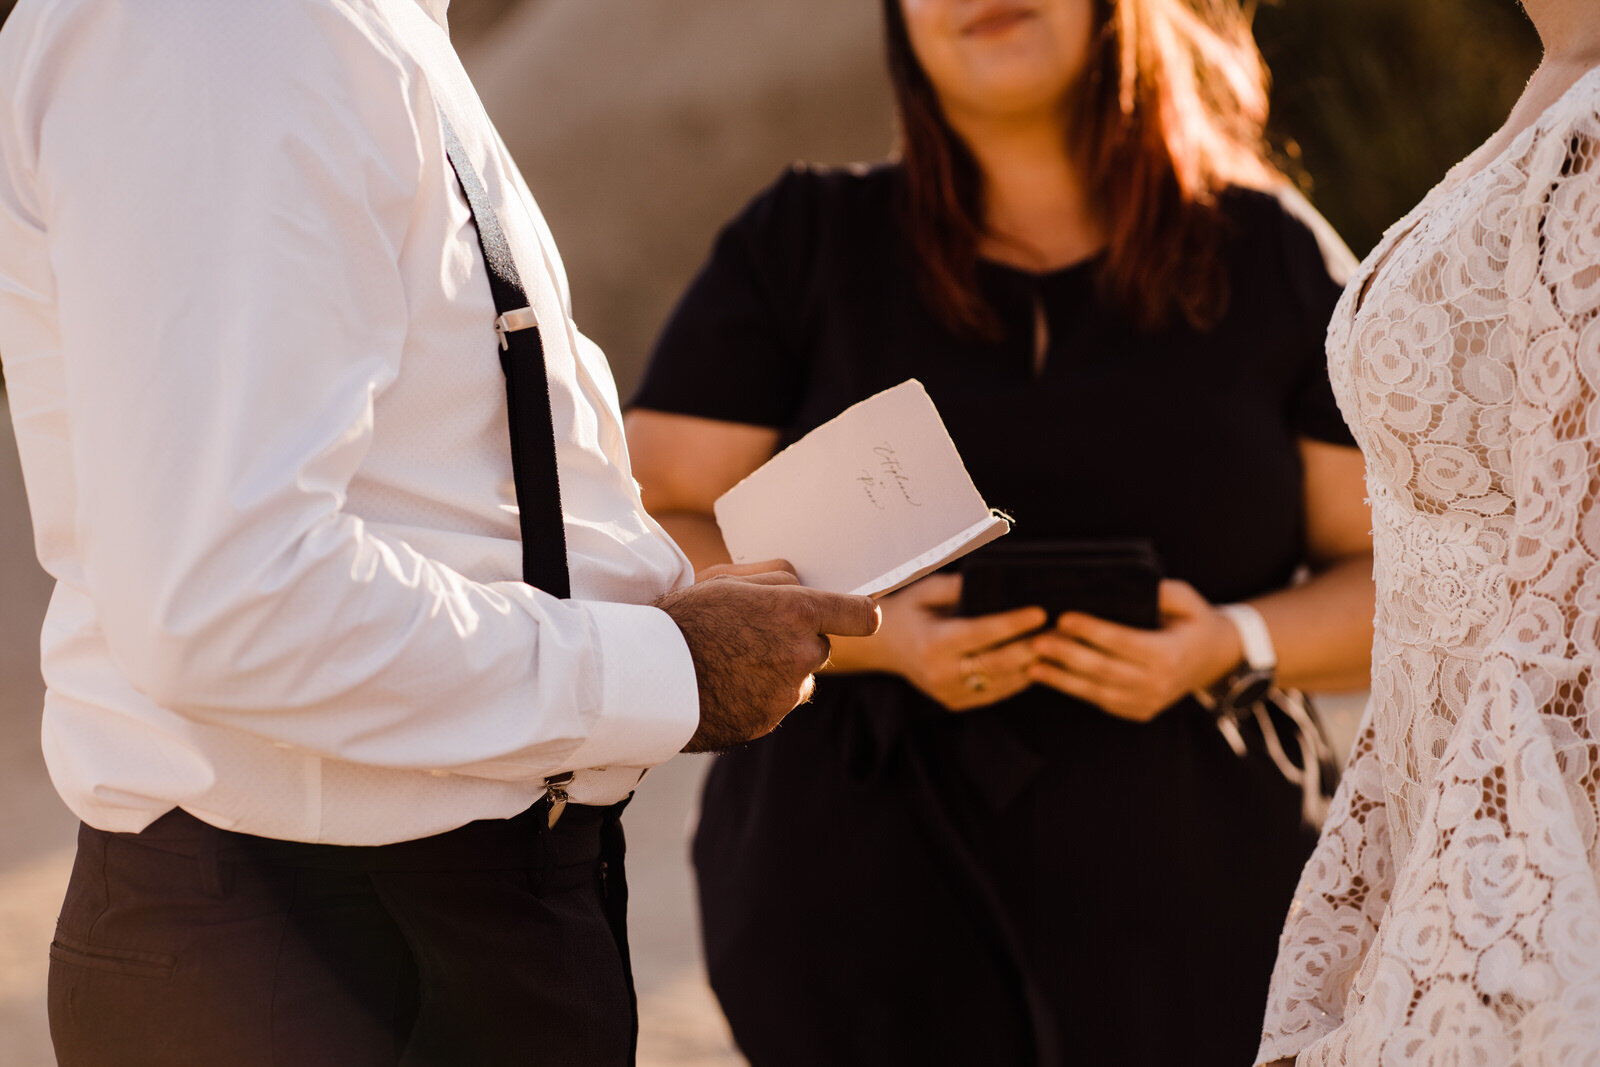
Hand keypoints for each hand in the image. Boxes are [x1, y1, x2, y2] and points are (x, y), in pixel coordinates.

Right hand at [658, 561, 880, 751]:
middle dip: (798, 640)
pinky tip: (724, 683)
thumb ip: (777, 577)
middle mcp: (800, 655)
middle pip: (821, 646)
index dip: (862, 614)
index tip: (861, 615)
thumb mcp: (727, 578)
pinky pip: (774, 703)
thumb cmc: (685, 618)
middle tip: (754, 633)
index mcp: (797, 613)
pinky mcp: (768, 721)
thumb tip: (806, 585)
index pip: (862, 616)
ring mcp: (785, 693)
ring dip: (779, 670)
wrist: (648, 675)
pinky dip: (757, 695)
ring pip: (798, 677)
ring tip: (731, 660)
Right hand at [871, 574, 1046, 711]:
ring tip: (1058, 645)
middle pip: (998, 662)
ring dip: (1033, 665)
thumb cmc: (909, 610)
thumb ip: (958, 586)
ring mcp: (947, 692)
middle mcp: (940, 673)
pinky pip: (996, 692)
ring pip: (1002, 682)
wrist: (882, 644)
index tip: (1041, 612)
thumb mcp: (926, 590)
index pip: (982, 633)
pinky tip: (1037, 662)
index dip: (1014, 624)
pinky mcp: (955, 702)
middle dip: (1033, 647)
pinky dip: (1019, 678)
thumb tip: (995, 580)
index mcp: (932, 643)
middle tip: (1061, 631)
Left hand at [1028, 580, 1241, 721]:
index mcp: (1169, 654)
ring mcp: (1147, 701)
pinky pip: (1099, 701)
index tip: (1063, 617)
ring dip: (1060, 677)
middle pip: (1104, 669)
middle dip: (1067, 655)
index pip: (1123, 641)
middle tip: (1037, 640)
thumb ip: (1162, 592)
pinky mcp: (1137, 711)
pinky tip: (1047, 675)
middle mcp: (1158, 683)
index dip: (1092, 630)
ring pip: (1096, 690)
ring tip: (1031, 663)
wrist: (1214, 660)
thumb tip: (1132, 584)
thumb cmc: (1194, 622)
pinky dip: (1072, 688)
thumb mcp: (1186, 600)